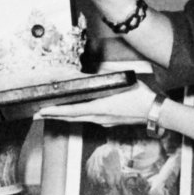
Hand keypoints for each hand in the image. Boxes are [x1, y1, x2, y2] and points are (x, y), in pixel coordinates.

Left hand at [35, 82, 156, 126]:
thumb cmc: (141, 96)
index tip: (42, 111)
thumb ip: (106, 76)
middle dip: (54, 115)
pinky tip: (74, 113)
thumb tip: (92, 73)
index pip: (72, 111)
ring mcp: (104, 121)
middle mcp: (100, 117)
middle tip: (38, 114)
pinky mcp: (109, 122)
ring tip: (50, 114)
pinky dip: (76, 116)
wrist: (155, 111)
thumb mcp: (122, 82)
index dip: (56, 112)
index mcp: (101, 108)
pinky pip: (88, 119)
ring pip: (79, 119)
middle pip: (71, 118)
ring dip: (64, 116)